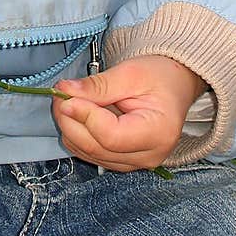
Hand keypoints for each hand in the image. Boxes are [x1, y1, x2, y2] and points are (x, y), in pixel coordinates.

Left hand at [53, 55, 206, 171]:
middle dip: (71, 121)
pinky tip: (78, 113)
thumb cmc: (160, 76)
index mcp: (158, 133)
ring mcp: (136, 163)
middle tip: (59, 95)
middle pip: (96, 148)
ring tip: (68, 100)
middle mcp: (149, 156)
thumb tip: (65, 91)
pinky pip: (92, 153)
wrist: (175, 85)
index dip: (83, 116)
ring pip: (90, 153)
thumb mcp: (131, 73)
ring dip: (71, 128)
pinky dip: (79, 135)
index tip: (65, 96)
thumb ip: (98, 85)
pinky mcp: (124, 161)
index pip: (111, 135)